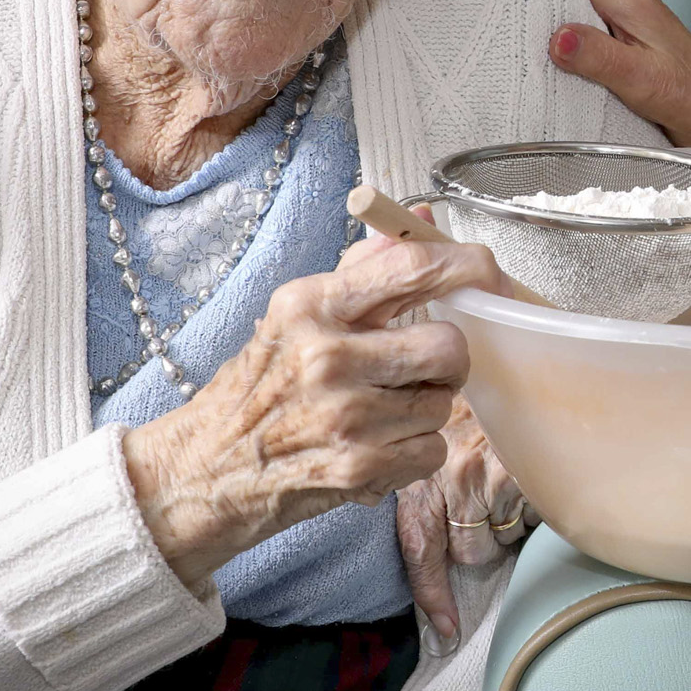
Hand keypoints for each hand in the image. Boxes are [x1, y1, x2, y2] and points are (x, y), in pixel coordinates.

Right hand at [122, 236, 506, 588]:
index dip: (466, 267)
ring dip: (422, 413)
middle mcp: (326, 356)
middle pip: (449, 345)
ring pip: (442, 402)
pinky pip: (431, 450)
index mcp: (311, 305)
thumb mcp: (295, 317)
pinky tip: (373, 451)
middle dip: (447, 361)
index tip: (487, 276)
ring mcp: (343, 415)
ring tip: (377, 417)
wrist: (202, 471)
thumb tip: (422, 219)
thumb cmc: (256, 391)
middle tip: (421, 370)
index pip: (411, 267)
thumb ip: (362, 270)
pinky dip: (412, 455)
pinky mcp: (357, 466)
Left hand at [395, 394, 535, 651]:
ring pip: (505, 535)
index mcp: (422, 473)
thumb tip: (439, 556)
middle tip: (484, 499)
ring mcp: (490, 476)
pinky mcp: (526, 473)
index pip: (421, 550)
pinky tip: (527, 471)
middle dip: (481, 537)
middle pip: (471, 552)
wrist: (502, 358)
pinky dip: (535, 502)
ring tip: (506, 475)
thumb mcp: (430, 444)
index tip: (447, 632)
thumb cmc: (467, 403)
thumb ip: (425, 490)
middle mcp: (452, 478)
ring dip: (509, 517)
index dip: (433, 596)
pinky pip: (534, 514)